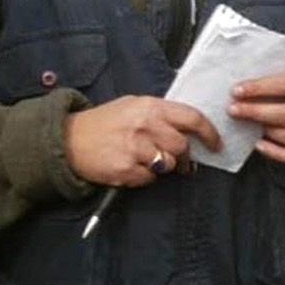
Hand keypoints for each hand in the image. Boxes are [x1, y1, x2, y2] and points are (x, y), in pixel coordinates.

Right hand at [65, 95, 219, 188]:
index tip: (215, 144)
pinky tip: (130, 166)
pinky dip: (144, 176)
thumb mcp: (132, 106)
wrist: (69, 140)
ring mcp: (135, 149)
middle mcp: (144, 126)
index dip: (209, 133)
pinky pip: (150, 178)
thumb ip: (160, 113)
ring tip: (146, 159)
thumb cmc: (104, 123)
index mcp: (150, 107)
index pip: (191, 118)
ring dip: (163, 166)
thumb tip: (189, 127)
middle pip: (182, 146)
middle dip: (184, 157)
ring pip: (168, 164)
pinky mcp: (126, 170)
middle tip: (179, 161)